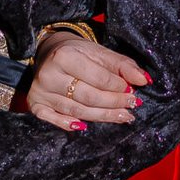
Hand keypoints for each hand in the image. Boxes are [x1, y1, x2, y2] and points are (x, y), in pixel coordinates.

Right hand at [26, 32, 148, 130]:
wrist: (49, 53)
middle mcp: (49, 74)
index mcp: (64, 56)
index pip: (99, 78)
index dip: (118, 87)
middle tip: (132, 106)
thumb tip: (144, 81)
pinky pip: (53, 119)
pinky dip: (68, 125)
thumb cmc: (78, 53)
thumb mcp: (99, 52)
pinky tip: (85, 127)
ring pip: (77, 111)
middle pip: (89, 97)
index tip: (133, 91)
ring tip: (123, 117)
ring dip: (102, 116)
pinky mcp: (35, 104)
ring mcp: (40, 91)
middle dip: (114, 103)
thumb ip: (122, 65)